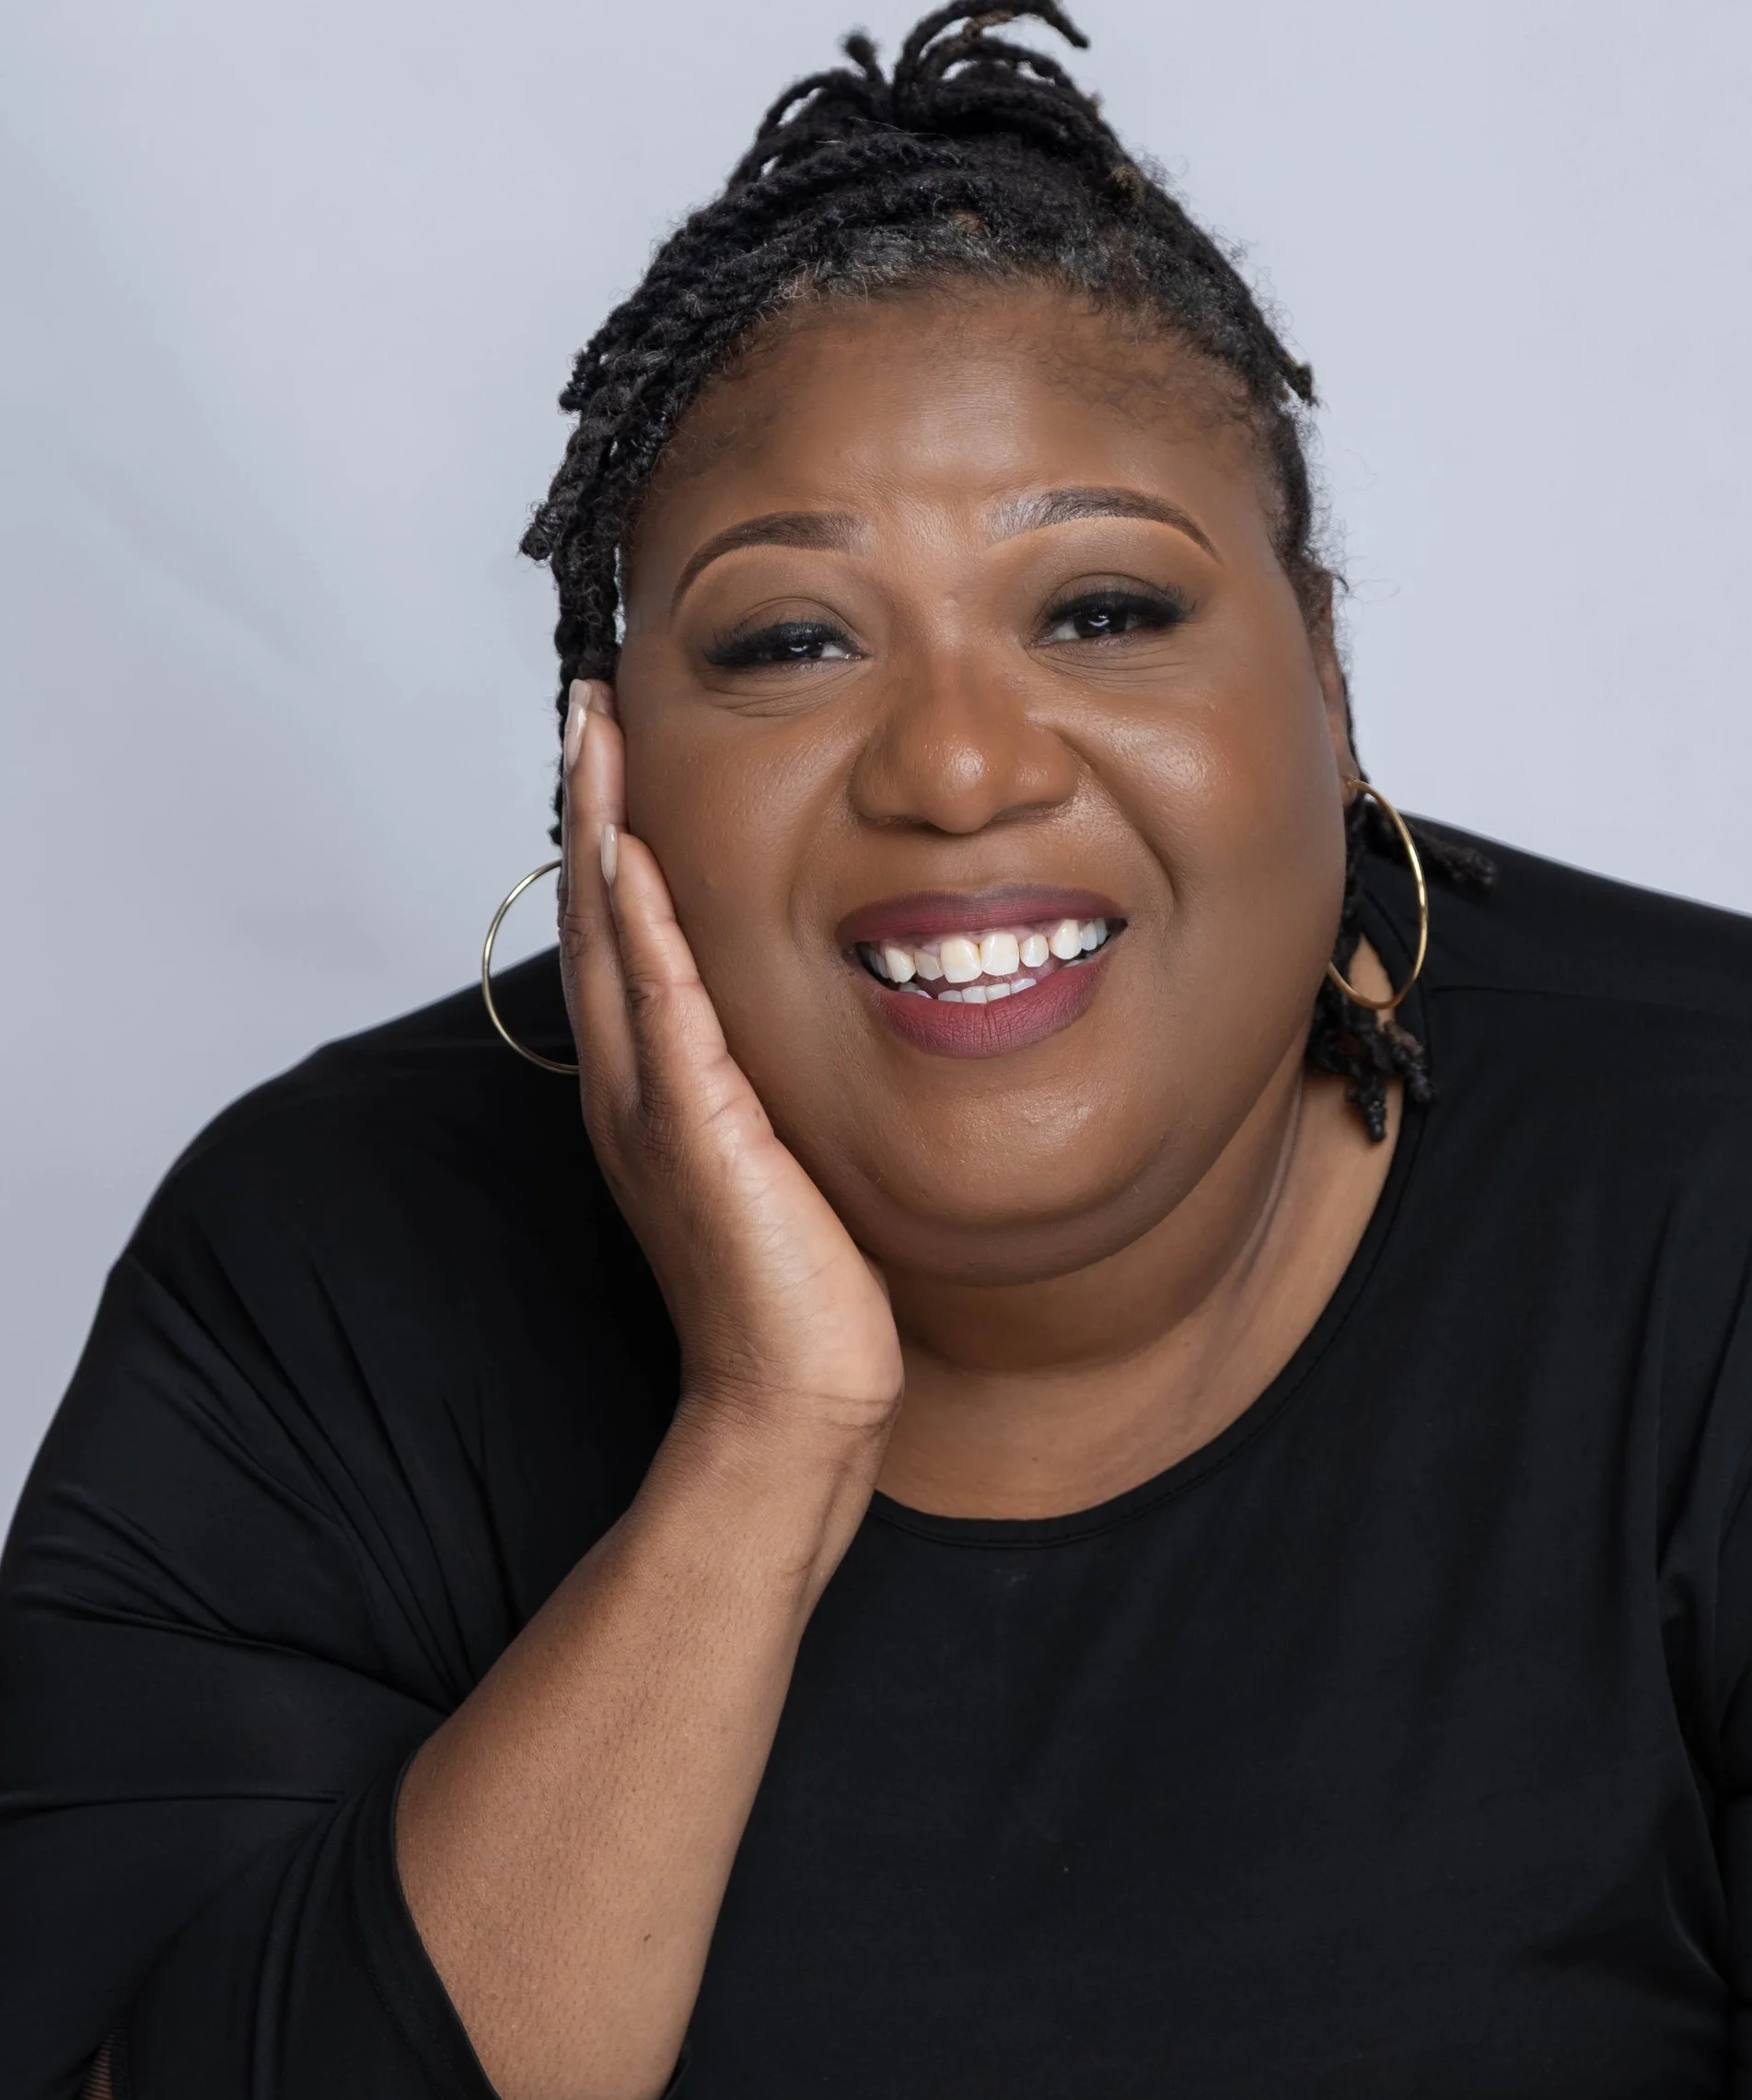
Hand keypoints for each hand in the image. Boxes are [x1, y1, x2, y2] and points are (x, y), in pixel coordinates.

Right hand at [561, 679, 901, 1442]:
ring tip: (599, 729)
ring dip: (604, 827)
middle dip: (592, 803)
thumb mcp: (790, 1162)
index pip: (627, 942)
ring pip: (615, 941)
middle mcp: (634, 1091)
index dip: (616, 842)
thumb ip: (780, 1092)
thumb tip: (813, 1031)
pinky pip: (663, 1006)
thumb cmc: (805, 1298)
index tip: (623, 751)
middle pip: (599, 918)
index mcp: (656, 1095)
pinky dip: (645, 924)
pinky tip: (637, 851)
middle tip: (590, 698)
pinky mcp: (698, 1132)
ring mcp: (655, 1109)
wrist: (797, 1401)